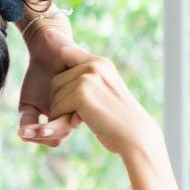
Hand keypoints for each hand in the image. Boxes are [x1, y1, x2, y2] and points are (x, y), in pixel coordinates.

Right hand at [17, 26, 84, 146]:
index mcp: (65, 117)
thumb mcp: (28, 103)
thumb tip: (23, 135)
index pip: (56, 137)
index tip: (23, 132)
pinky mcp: (85, 80)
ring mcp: (82, 97)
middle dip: (42, 134)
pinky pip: (73, 100)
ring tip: (28, 126)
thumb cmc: (38, 77)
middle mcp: (75, 110)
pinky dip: (56, 108)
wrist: (47, 49)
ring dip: (47, 126)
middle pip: (62, 133)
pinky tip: (42, 106)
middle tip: (24, 132)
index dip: (40, 136)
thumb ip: (27, 120)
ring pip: (67, 121)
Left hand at [45, 43, 160, 155]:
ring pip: (55, 95)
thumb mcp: (105, 89)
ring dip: (61, 112)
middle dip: (60, 99)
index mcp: (101, 62)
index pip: (65, 54)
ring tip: (80, 119)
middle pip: (56, 80)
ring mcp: (87, 78)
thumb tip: (61, 53)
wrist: (134, 135)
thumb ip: (87, 77)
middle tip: (77, 113)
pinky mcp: (81, 94)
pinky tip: (77, 124)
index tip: (71, 93)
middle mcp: (94, 65)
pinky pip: (57, 108)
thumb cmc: (117, 117)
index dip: (62, 75)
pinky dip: (62, 120)